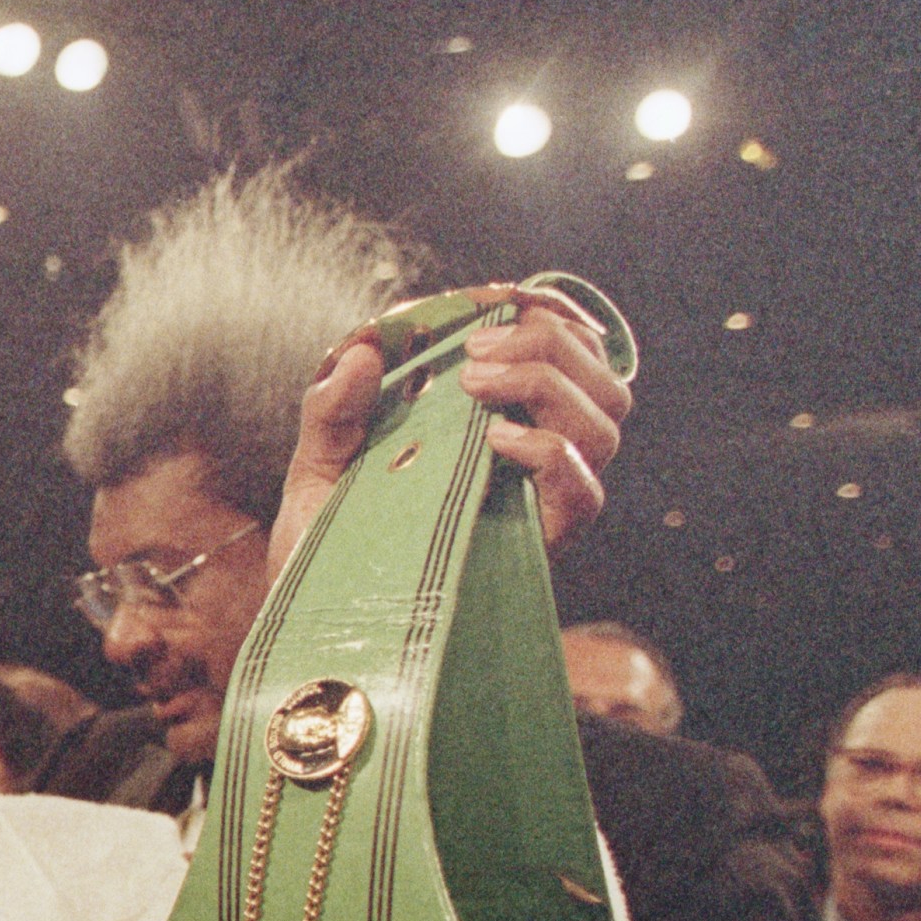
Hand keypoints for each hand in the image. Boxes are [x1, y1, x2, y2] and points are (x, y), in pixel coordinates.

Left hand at [271, 300, 632, 579]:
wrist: (315, 623)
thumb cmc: (325, 544)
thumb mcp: (317, 466)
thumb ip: (333, 407)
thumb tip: (365, 351)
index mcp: (497, 421)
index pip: (568, 350)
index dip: (559, 313)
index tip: (513, 297)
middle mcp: (533, 456)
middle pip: (601, 378)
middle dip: (551, 342)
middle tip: (475, 355)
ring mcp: (540, 500)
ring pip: (605, 422)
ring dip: (552, 384)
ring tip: (477, 387)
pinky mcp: (540, 544)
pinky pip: (585, 490)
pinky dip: (551, 452)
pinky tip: (496, 441)